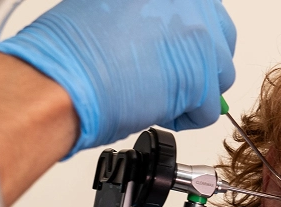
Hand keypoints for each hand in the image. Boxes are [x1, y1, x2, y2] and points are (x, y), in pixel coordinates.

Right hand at [0, 0, 236, 156]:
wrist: (60, 81)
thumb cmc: (71, 53)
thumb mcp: (113, 9)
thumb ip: (149, 18)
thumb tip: (164, 38)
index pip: (204, 15)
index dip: (188, 42)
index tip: (172, 56)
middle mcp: (190, 2)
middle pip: (220, 42)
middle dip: (198, 66)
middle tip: (165, 80)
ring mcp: (200, 36)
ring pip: (218, 77)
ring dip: (190, 94)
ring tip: (151, 96)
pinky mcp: (202, 77)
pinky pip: (207, 110)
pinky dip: (184, 120)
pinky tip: (152, 110)